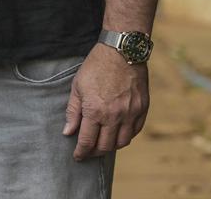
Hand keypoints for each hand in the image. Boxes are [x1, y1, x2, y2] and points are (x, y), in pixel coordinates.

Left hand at [62, 43, 149, 159]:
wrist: (121, 52)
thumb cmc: (95, 67)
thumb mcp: (77, 87)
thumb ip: (73, 111)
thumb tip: (68, 132)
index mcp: (94, 111)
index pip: (87, 141)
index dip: (81, 152)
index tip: (77, 157)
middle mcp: (114, 116)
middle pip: (105, 146)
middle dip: (95, 152)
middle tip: (89, 152)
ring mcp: (130, 114)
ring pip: (122, 142)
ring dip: (111, 147)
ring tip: (103, 144)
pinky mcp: (142, 109)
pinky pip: (135, 131)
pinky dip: (126, 136)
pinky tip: (118, 134)